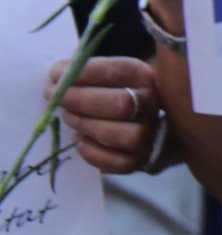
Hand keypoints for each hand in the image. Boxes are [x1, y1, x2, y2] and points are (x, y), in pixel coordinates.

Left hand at [59, 56, 164, 174]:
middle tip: (56, 99)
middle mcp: (152, 105)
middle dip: (82, 101)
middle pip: (123, 104)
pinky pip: (121, 163)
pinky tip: (79, 142)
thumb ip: (80, 71)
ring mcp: (149, 134)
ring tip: (69, 118)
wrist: (127, 122)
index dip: (86, 73)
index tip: (56, 74)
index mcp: (144, 78)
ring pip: (126, 135)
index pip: (121, 71)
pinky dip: (94, 153)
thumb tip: (58, 75)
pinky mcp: (139, 159)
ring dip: (89, 126)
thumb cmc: (103, 92)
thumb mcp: (97, 75)